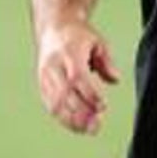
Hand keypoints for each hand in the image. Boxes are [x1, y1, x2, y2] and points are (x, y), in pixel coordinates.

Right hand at [36, 20, 119, 134]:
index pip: (76, 77)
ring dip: (72, 121)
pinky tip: (78, 126)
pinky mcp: (42, 84)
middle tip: (98, 123)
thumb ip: (107, 61)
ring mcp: (45, 76)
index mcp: (68, 52)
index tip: (103, 106)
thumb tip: (114, 79)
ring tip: (90, 129)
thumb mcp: (97, 42)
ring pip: (55, 103)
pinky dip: (64, 119)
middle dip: (82, 112)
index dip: (89, 95)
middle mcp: (53, 65)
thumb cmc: (78, 36)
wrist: (53, 27)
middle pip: (64, 93)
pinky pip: (50, 106)